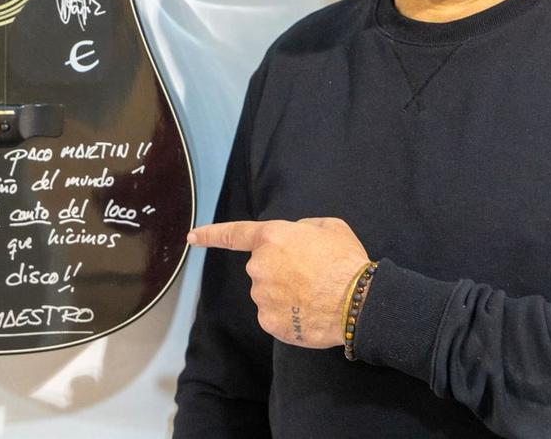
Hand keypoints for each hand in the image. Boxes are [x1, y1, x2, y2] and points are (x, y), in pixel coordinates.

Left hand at [188, 217, 370, 347]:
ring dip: (285, 295)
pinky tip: (310, 313)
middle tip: (311, 275)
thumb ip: (302, 229)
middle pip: (263, 268)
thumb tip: (295, 238)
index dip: (210, 235)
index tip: (192, 237)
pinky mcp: (269, 323)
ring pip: (269, 294)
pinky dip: (290, 316)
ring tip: (316, 295)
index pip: (233, 234)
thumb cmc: (345, 260)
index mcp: (271, 238)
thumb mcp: (328, 227)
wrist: (358, 302)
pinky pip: (275, 316)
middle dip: (280, 271)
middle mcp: (259, 267)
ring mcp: (261, 297)